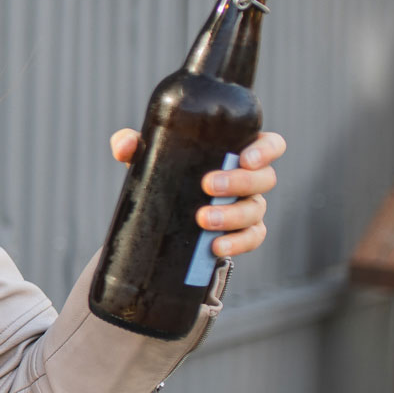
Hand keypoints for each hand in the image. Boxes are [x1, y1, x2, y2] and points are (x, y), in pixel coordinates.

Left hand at [109, 128, 285, 258]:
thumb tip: (123, 145)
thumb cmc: (166, 173)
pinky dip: (236, 244)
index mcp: (237, 152)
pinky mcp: (242, 235)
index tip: (245, 157)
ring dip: (232, 215)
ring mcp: (249, 208)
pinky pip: (251, 239)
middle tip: (207, 186)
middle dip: (240, 182)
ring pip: (256, 210)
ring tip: (202, 219)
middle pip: (264, 179)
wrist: (162, 218)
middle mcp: (250, 180)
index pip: (270, 145)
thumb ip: (132, 144)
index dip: (266, 150)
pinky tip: (215, 247)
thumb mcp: (150, 157)